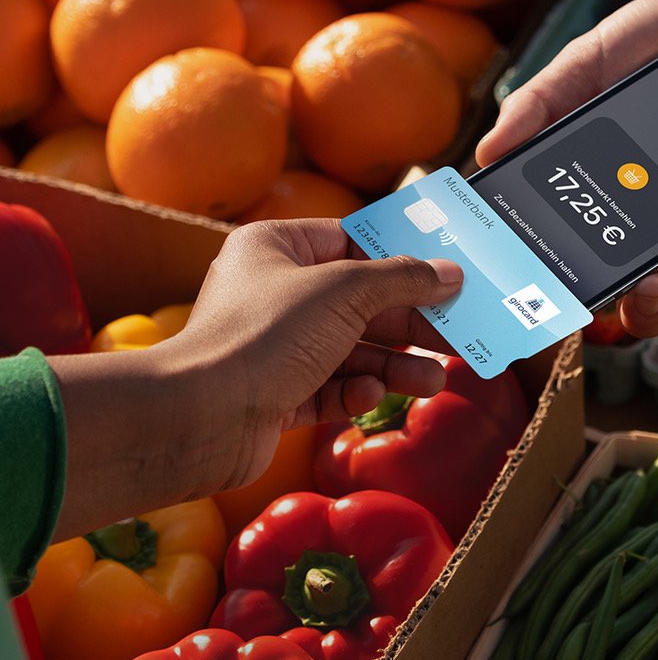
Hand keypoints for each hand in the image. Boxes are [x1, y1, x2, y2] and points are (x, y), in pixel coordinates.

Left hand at [48, 220, 462, 537]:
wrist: (199, 418)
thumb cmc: (265, 334)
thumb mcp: (344, 291)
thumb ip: (402, 279)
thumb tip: (450, 272)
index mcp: (277, 248)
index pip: (351, 242)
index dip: (399, 257)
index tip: (444, 272)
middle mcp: (274, 292)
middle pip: (359, 301)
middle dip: (408, 322)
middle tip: (455, 334)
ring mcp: (274, 346)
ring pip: (350, 350)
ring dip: (393, 366)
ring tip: (433, 381)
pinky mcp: (276, 394)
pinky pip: (329, 387)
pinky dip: (354, 392)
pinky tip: (369, 397)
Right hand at [476, 0, 657, 337]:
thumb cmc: (649, 46)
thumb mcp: (584, 67)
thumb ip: (538, 104)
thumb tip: (487, 153)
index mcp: (606, 209)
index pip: (583, 274)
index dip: (571, 299)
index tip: (564, 290)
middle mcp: (655, 234)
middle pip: (644, 311)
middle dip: (644, 312)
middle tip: (646, 283)